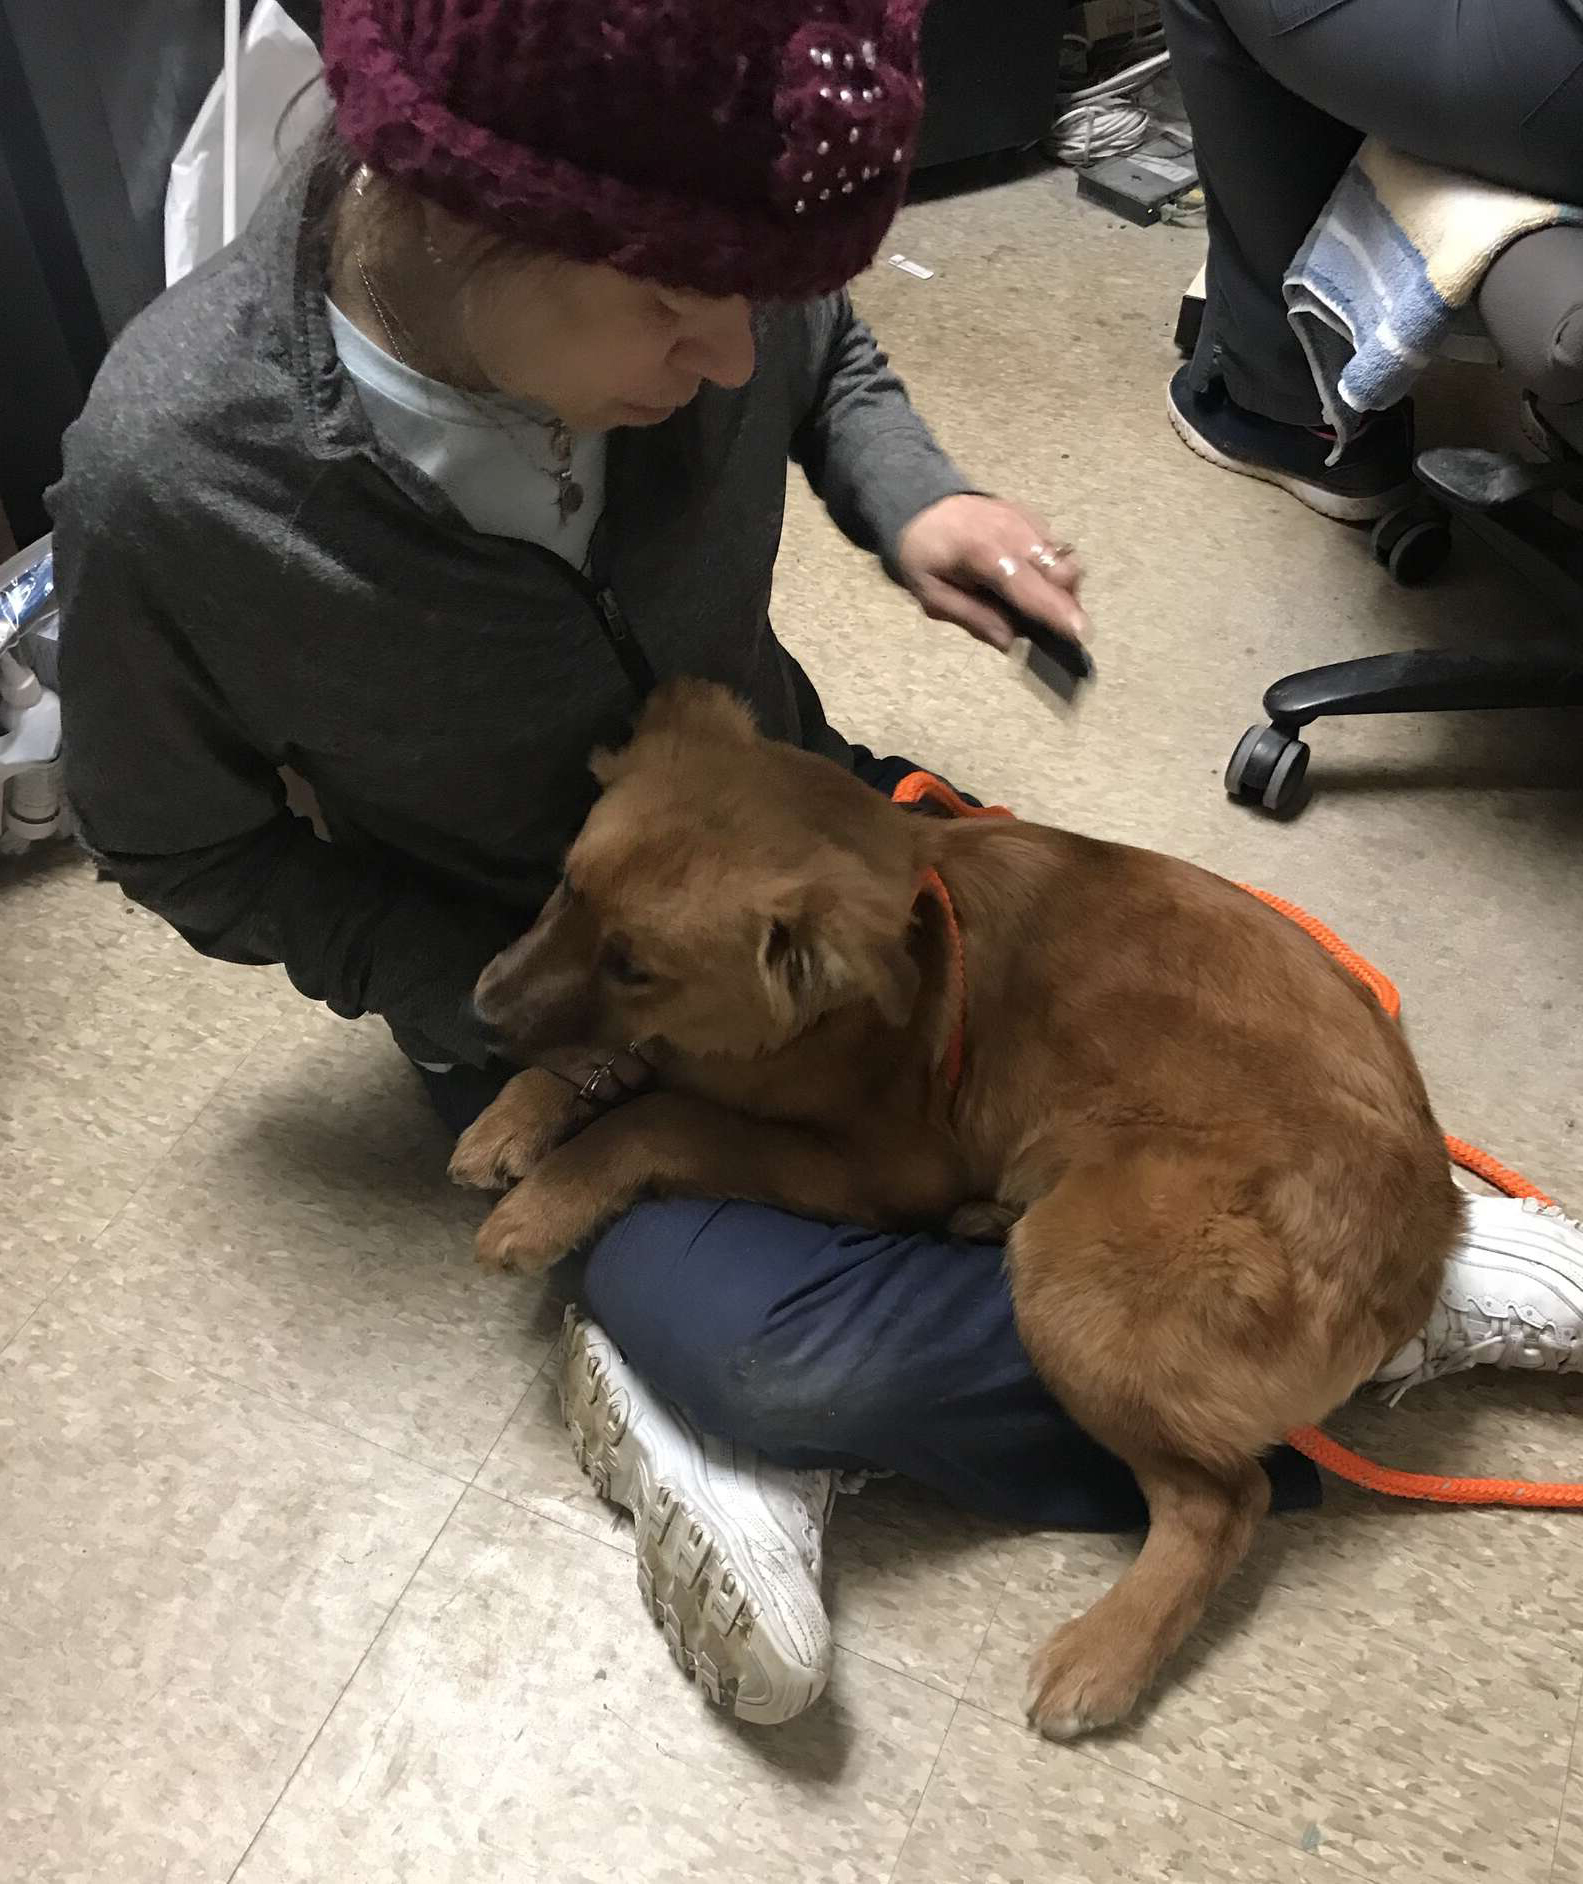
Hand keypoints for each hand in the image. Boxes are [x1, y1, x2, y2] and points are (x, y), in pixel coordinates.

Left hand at [893, 494, 1088, 652]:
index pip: (1030, 586)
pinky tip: (1030, 581)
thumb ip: (973, 618)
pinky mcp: (1033, 518)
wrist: (922, 506)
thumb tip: (1011, 642)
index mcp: (984, 553)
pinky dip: (1052, 571)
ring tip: (1041, 606)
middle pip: (1063, 570)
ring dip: (1062, 588)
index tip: (1079, 632)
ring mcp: (1028, 521)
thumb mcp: (933, 596)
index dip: (1056, 610)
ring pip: (1065, 559)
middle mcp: (1014, 533)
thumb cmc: (924, 555)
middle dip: (1066, 602)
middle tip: (1054, 626)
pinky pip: (1055, 549)